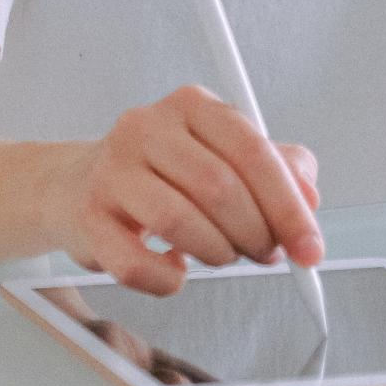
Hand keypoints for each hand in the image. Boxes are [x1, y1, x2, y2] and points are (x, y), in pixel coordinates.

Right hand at [45, 84, 323, 294]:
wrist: (75, 185)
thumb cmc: (161, 173)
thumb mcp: (221, 154)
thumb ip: (275, 168)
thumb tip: (309, 197)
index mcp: (191, 106)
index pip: (252, 152)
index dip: (288, 206)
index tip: (310, 247)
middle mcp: (147, 127)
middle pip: (219, 187)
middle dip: (256, 234)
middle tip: (266, 254)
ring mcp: (112, 171)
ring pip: (179, 222)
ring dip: (217, 253)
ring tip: (224, 257)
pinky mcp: (88, 216)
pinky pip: (136, 264)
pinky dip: (168, 279)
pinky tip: (176, 269)